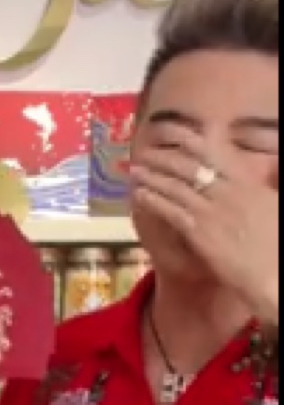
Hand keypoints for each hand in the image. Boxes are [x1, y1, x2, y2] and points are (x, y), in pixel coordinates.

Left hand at [131, 126, 278, 323]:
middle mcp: (227, 192)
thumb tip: (272, 159)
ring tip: (135, 170)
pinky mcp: (200, 234)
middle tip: (145, 151)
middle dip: (164, 157)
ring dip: (152, 177)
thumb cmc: (279, 242)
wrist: (274, 272)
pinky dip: (154, 201)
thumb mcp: (280, 201)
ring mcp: (212, 212)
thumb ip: (274, 176)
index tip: (172, 132)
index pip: (215, 153)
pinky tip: (139, 195)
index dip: (190, 140)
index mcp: (248, 183)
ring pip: (176, 187)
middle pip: (189, 167)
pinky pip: (171, 212)